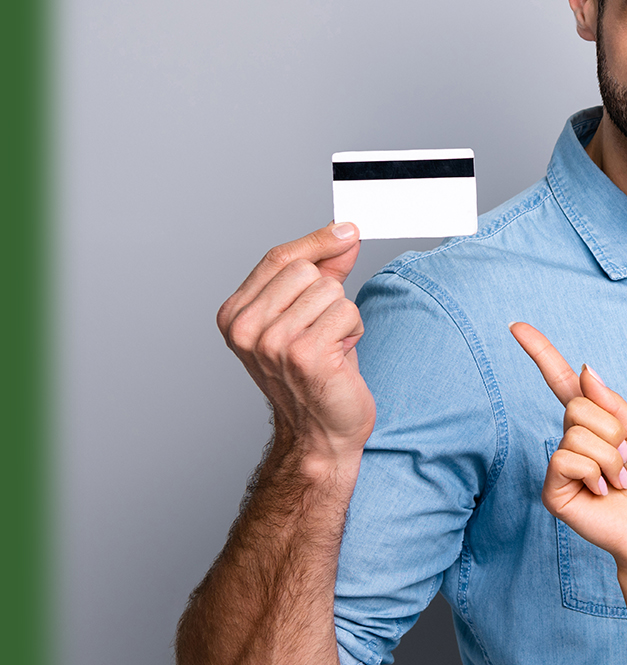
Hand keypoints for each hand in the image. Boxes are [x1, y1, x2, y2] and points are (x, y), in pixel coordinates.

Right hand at [216, 223, 374, 458]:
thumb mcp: (309, 315)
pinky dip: (353, 331)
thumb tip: (344, 232)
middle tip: (323, 331)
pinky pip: (346, 312)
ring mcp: (271, 342)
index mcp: (234, 315)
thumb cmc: (315, 376)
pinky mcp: (304, 354)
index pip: (278, 257)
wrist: (320, 433)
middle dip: (328, 295)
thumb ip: (323, 271)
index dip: (318, 241)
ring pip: (330, 291)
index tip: (348, 231)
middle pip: (306, 269)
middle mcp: (245, 329)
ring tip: (330, 347)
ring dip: (343, 317)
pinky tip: (339, 357)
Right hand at [510, 323, 626, 580]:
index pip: (561, 382)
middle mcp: (572, 440)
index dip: (541, 353)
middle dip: (612, 430)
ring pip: (576, 433)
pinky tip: (603, 492)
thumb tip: (584, 369)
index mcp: (595, 423)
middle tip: (626, 460)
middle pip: (578, 406)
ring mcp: (561, 466)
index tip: (516, 327)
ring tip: (618, 481)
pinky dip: (594, 472)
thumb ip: (611, 403)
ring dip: (610, 457)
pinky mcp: (554, 489)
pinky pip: (566, 458)